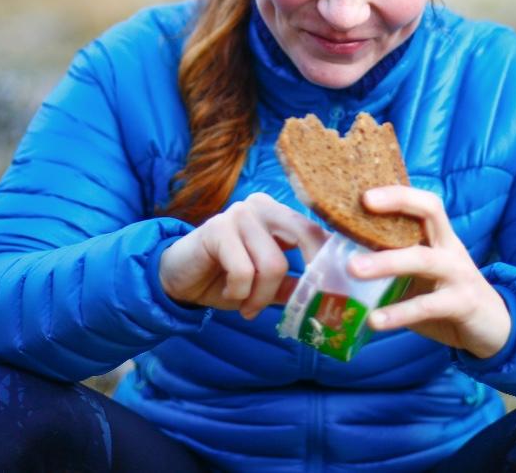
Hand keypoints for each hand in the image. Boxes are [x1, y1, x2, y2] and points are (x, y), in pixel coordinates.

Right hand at [159, 192, 328, 319]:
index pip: (317, 230)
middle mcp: (263, 206)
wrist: (177, 278)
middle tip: (305, 304)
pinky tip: (228, 295)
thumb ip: (295, 286)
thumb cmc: (225, 279)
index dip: (330, 259)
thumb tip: (331, 300)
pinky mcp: (217, 228)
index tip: (338, 289)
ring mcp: (239, 214)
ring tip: (247, 307)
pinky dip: (239, 293)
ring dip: (260, 297)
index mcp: (279, 214)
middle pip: (304, 236)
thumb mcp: (266, 285)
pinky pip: (243, 271)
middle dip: (310, 275)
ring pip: (272, 264)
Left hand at [348, 186, 511, 358]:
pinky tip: (375, 320)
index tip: (363, 192)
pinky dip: (400, 313)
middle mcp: (449, 247)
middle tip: (358, 211)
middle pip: (429, 212)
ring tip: (353, 269)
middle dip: (395, 206)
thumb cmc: (443, 296)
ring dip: (387, 262)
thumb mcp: (416, 276)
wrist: (494, 329)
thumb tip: (329, 254)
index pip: (421, 201)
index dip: (395, 193)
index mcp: (437, 236)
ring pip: (423, 259)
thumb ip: (385, 262)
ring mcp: (458, 274)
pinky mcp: (462, 303)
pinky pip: (429, 305)